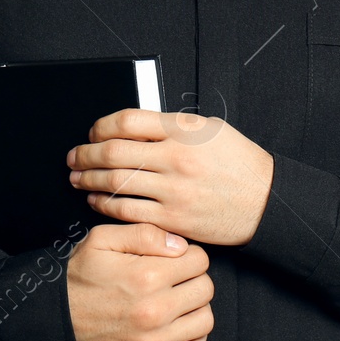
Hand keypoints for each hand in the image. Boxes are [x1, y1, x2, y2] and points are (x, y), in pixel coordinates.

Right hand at [66, 221, 213, 340]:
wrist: (55, 319)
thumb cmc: (80, 277)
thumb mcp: (103, 239)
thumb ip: (145, 233)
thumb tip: (180, 245)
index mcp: (147, 276)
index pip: (200, 260)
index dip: (188, 255)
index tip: (174, 259)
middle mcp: (154, 311)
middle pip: (206, 288)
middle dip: (194, 279)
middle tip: (176, 279)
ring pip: (205, 319)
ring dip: (196, 307)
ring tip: (177, 301)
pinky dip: (192, 336)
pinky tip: (177, 324)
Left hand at [67, 109, 274, 245]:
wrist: (266, 200)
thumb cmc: (238, 162)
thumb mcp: (210, 129)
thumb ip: (171, 126)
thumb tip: (130, 128)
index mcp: (184, 130)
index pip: (126, 121)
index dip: (100, 127)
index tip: (93, 133)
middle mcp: (176, 158)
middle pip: (112, 152)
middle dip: (84, 155)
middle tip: (74, 157)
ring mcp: (173, 190)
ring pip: (114, 183)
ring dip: (88, 180)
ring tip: (78, 178)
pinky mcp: (172, 218)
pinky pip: (126, 211)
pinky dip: (104, 204)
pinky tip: (97, 200)